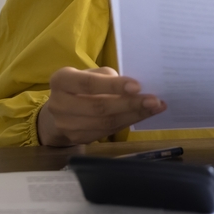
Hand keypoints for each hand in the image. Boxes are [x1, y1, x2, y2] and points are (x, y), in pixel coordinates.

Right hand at [37, 66, 165, 145]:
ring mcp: (66, 125)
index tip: (138, 87)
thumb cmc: (81, 86)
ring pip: (106, 123)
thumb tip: (135, 90)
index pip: (89, 84)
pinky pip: (107, 132)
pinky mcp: (77, 139)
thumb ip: (107, 78)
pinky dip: (127, 123)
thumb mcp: (90, 74)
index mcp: (61, 80)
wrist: (60, 111)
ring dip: (134, 116)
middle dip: (130, 104)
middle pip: (99, 107)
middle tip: (154, 100)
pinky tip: (142, 116)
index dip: (114, 86)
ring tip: (155, 108)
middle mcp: (59, 104)